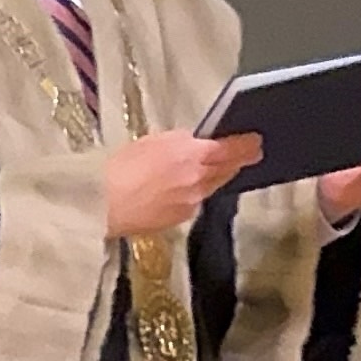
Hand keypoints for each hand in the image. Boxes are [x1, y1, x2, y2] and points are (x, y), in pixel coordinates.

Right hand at [104, 128, 261, 238]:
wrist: (103, 204)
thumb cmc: (120, 167)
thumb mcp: (152, 141)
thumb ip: (181, 142)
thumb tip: (196, 144)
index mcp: (191, 154)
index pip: (229, 149)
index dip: (246, 145)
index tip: (257, 141)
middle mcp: (198, 180)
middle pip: (227, 169)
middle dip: (239, 161)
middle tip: (251, 154)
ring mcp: (192, 202)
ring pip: (212, 186)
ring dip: (218, 176)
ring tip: (218, 168)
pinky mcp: (181, 218)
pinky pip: (196, 201)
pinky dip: (196, 192)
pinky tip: (185, 188)